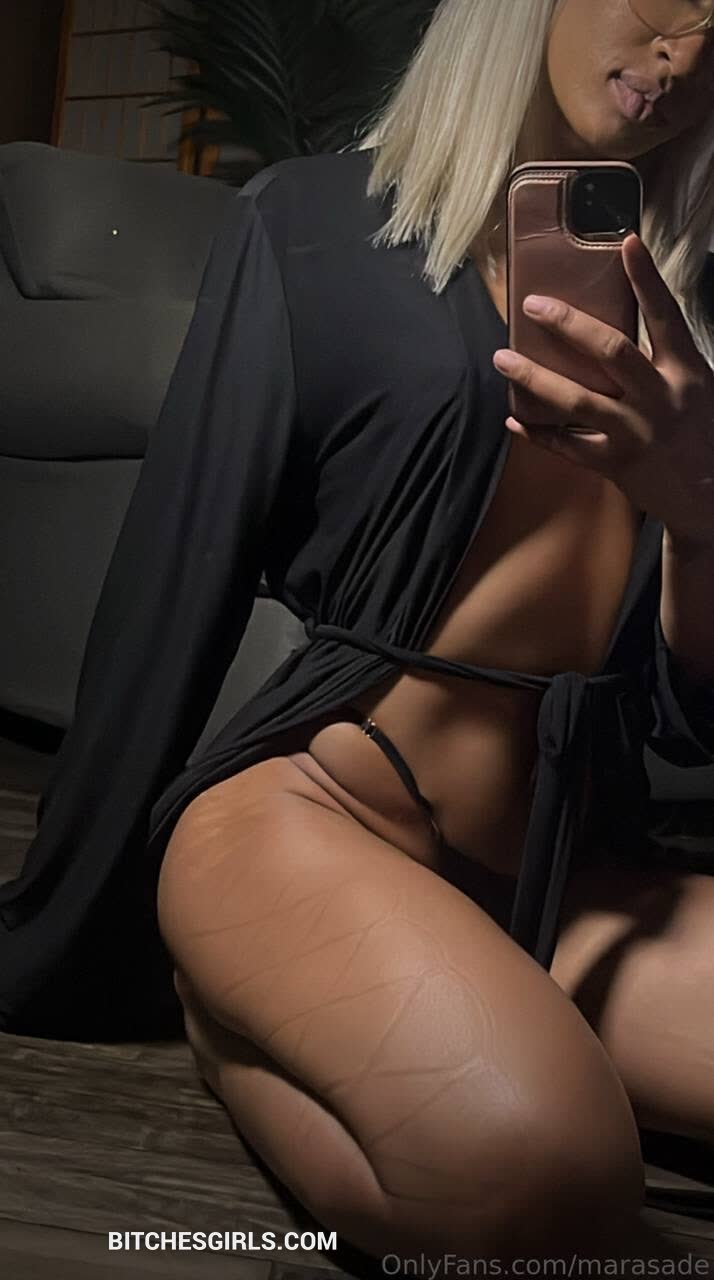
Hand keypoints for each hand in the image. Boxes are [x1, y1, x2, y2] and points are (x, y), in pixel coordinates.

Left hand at [492, 233, 713, 549]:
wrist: (711, 496)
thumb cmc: (700, 433)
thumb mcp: (697, 388)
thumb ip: (664, 361)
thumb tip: (615, 330)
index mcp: (685, 371)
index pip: (666, 315)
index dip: (646, 278)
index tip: (627, 242)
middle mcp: (660, 398)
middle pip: (610, 350)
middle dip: (568, 324)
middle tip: (533, 304)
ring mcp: (635, 432)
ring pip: (576, 399)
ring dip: (534, 377)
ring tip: (502, 358)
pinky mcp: (616, 464)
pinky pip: (567, 445)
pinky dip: (537, 434)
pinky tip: (513, 421)